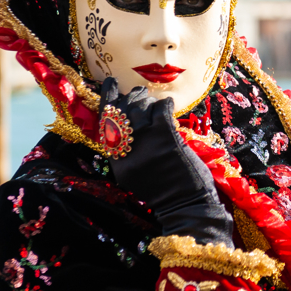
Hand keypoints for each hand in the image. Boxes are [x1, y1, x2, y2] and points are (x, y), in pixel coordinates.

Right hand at [101, 77, 232, 245]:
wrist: (185, 206)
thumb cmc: (164, 191)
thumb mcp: (135, 175)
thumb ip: (127, 152)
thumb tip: (127, 123)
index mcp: (117, 162)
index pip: (105, 123)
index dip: (107, 100)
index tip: (110, 84)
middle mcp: (128, 151)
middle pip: (122, 112)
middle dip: (130, 98)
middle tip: (139, 93)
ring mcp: (147, 144)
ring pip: (140, 109)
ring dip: (147, 100)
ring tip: (153, 100)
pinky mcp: (166, 139)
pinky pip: (161, 110)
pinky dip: (164, 104)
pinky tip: (168, 105)